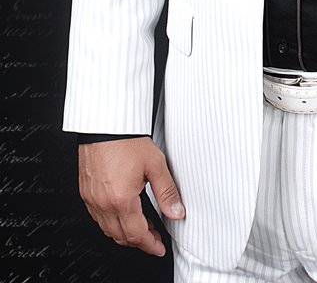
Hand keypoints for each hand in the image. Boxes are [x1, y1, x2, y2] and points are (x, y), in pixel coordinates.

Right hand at [78, 136, 184, 256]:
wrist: (104, 123)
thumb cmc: (126, 139)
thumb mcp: (155, 164)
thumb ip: (167, 192)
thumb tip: (176, 211)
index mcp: (122, 199)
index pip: (137, 235)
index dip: (150, 244)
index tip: (159, 247)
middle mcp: (103, 203)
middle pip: (121, 236)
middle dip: (139, 241)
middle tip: (154, 236)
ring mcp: (92, 199)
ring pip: (108, 229)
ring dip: (125, 233)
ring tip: (141, 226)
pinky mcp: (86, 192)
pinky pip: (97, 217)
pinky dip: (111, 222)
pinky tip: (122, 213)